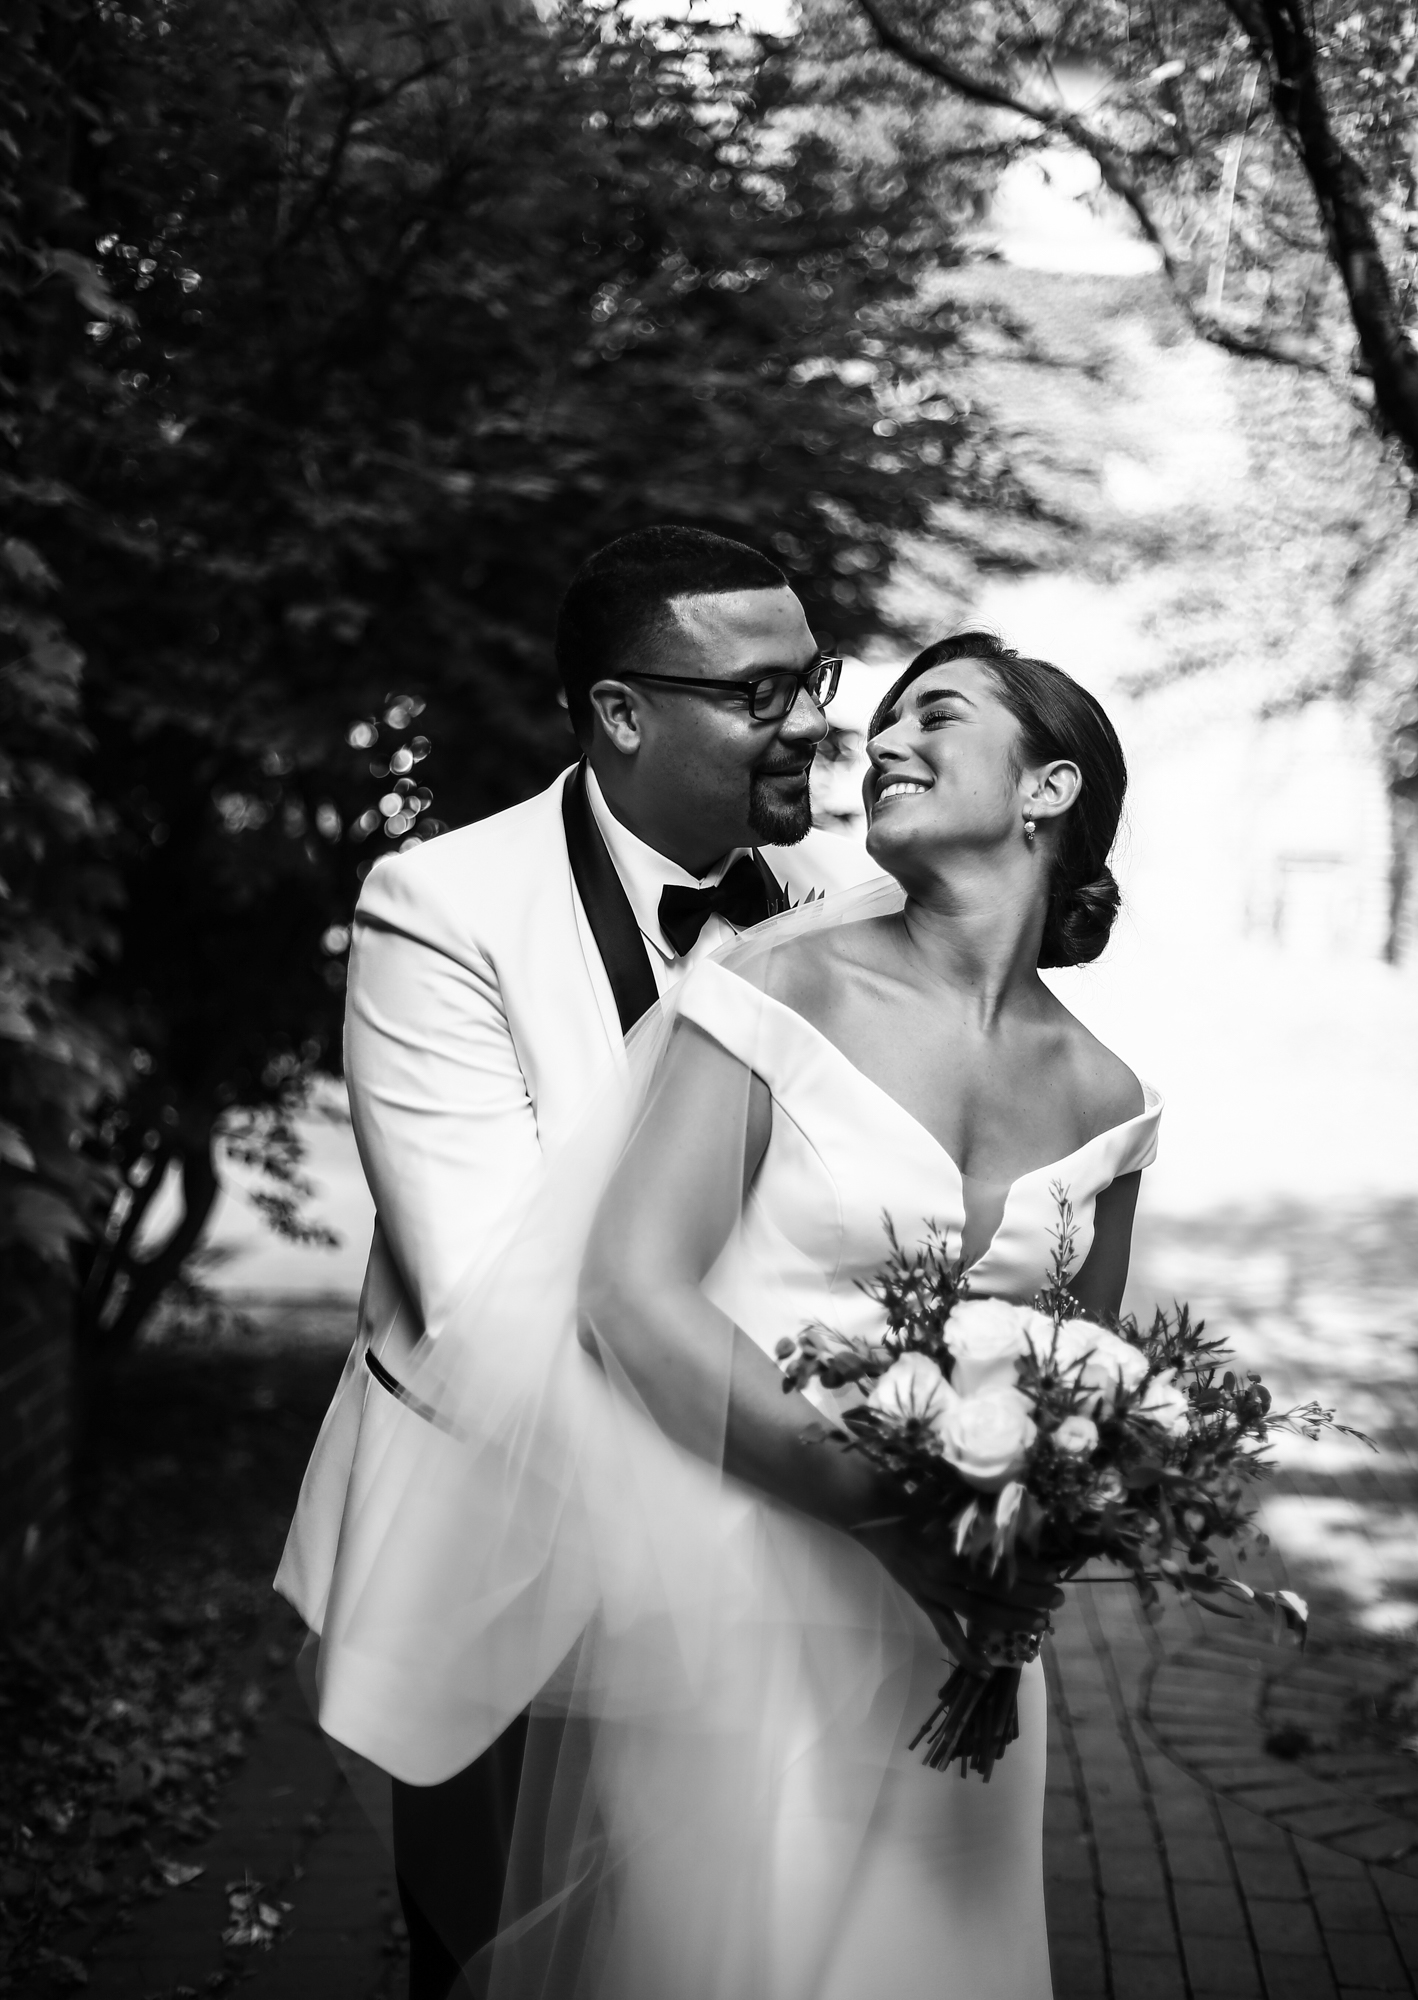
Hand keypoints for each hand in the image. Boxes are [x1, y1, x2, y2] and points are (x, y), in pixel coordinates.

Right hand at [856, 1523, 1062, 1675]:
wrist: (876, 1514)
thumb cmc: (921, 1500)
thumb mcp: (955, 1503)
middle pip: (998, 1587)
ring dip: (1013, 1619)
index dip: (1030, 1567)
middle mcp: (949, 1566)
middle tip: (1058, 1599)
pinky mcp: (924, 1600)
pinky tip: (986, 1670)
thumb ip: (985, 1517)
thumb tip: (1023, 1526)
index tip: (1055, 1572)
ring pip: (979, 1611)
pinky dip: (965, 1653)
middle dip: (1032, 1595)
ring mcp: (935, 1587)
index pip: (1002, 1559)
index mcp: (957, 1538)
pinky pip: (946, 1632)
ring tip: (1040, 1624)